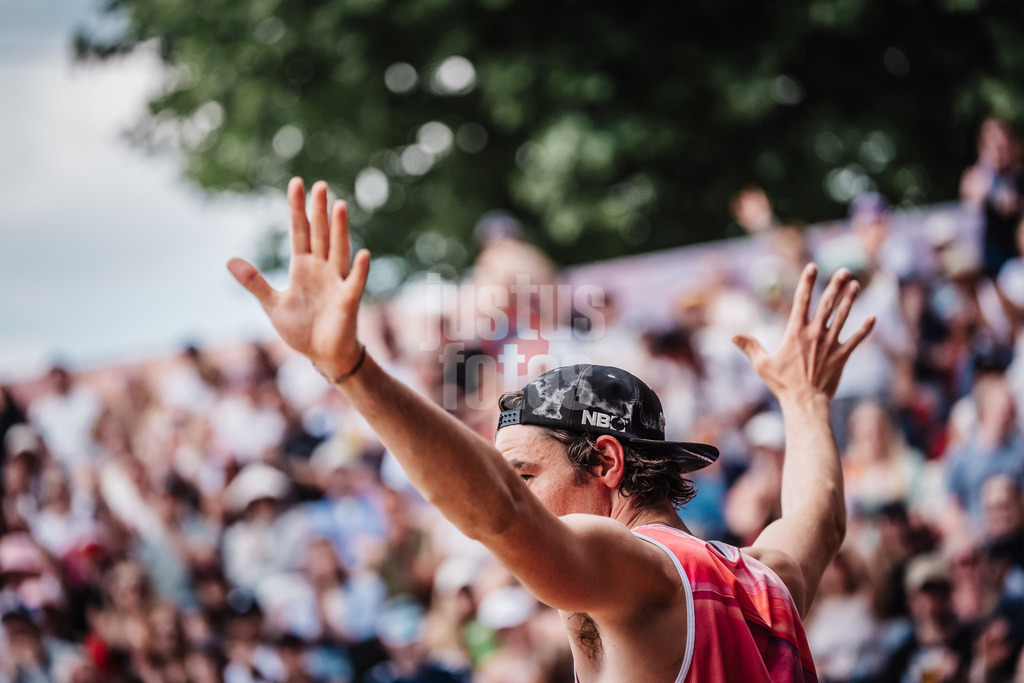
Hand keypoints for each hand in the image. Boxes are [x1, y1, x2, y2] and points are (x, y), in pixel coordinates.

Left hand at [228, 178, 369, 377]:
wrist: (323, 355)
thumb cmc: (302, 328)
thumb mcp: (272, 304)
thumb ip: (255, 282)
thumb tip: (230, 261)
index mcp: (303, 267)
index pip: (300, 231)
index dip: (298, 209)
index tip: (297, 184)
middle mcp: (322, 269)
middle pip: (320, 234)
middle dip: (319, 211)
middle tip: (319, 185)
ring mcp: (337, 283)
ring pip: (338, 250)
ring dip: (339, 230)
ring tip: (340, 206)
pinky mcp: (348, 301)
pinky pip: (354, 282)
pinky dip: (359, 269)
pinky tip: (363, 254)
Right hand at [731, 264, 873, 404]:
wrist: (805, 402)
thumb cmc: (782, 384)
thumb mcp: (762, 365)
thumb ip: (750, 347)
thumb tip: (733, 336)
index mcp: (795, 332)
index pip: (801, 301)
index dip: (807, 282)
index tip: (812, 266)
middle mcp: (815, 334)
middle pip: (827, 304)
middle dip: (835, 286)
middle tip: (844, 271)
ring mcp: (830, 344)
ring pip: (842, 317)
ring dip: (850, 300)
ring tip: (856, 285)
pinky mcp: (842, 356)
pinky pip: (856, 340)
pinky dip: (865, 329)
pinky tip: (872, 318)